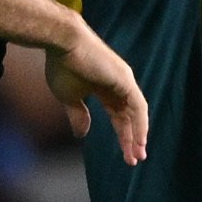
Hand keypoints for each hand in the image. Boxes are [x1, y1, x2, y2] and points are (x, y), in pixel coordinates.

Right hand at [45, 24, 148, 165]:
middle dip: (132, 138)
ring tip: (138, 154)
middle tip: (135, 159)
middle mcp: (118, 84)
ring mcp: (123, 80)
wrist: (62, 42)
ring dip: (138, 135)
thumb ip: (78, 115)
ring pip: (136, 113)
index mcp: (103, 87)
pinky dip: (140, 124)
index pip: (118, 114)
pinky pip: (137, 106)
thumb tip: (82, 134)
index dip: (122, 134)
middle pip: (129, 116)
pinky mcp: (125, 79)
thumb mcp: (68, 96)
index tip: (125, 154)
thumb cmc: (61, 66)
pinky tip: (139, 139)